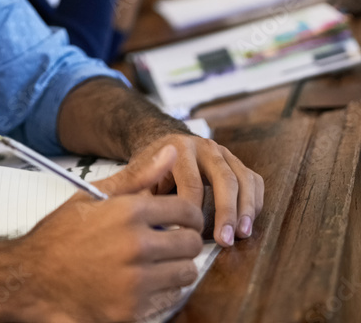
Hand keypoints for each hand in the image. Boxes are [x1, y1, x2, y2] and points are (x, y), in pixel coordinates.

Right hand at [16, 145, 202, 322]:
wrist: (33, 277)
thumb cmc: (63, 233)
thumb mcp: (94, 196)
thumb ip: (138, 175)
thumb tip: (172, 152)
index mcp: (129, 212)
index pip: (186, 211)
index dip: (189, 215)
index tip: (182, 221)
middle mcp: (136, 246)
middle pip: (191, 244)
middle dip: (185, 241)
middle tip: (169, 242)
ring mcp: (135, 282)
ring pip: (185, 274)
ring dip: (176, 268)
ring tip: (156, 263)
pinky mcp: (131, 311)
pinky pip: (167, 299)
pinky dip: (159, 292)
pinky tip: (139, 282)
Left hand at [118, 132, 263, 248]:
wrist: (163, 143)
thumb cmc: (149, 166)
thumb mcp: (136, 173)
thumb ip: (132, 188)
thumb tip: (129, 207)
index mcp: (179, 147)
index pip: (191, 182)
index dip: (192, 211)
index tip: (188, 235)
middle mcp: (205, 146)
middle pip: (224, 178)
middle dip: (226, 211)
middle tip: (224, 241)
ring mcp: (224, 153)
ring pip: (243, 178)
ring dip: (246, 209)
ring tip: (242, 235)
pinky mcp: (236, 162)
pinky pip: (253, 180)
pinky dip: (255, 202)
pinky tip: (248, 224)